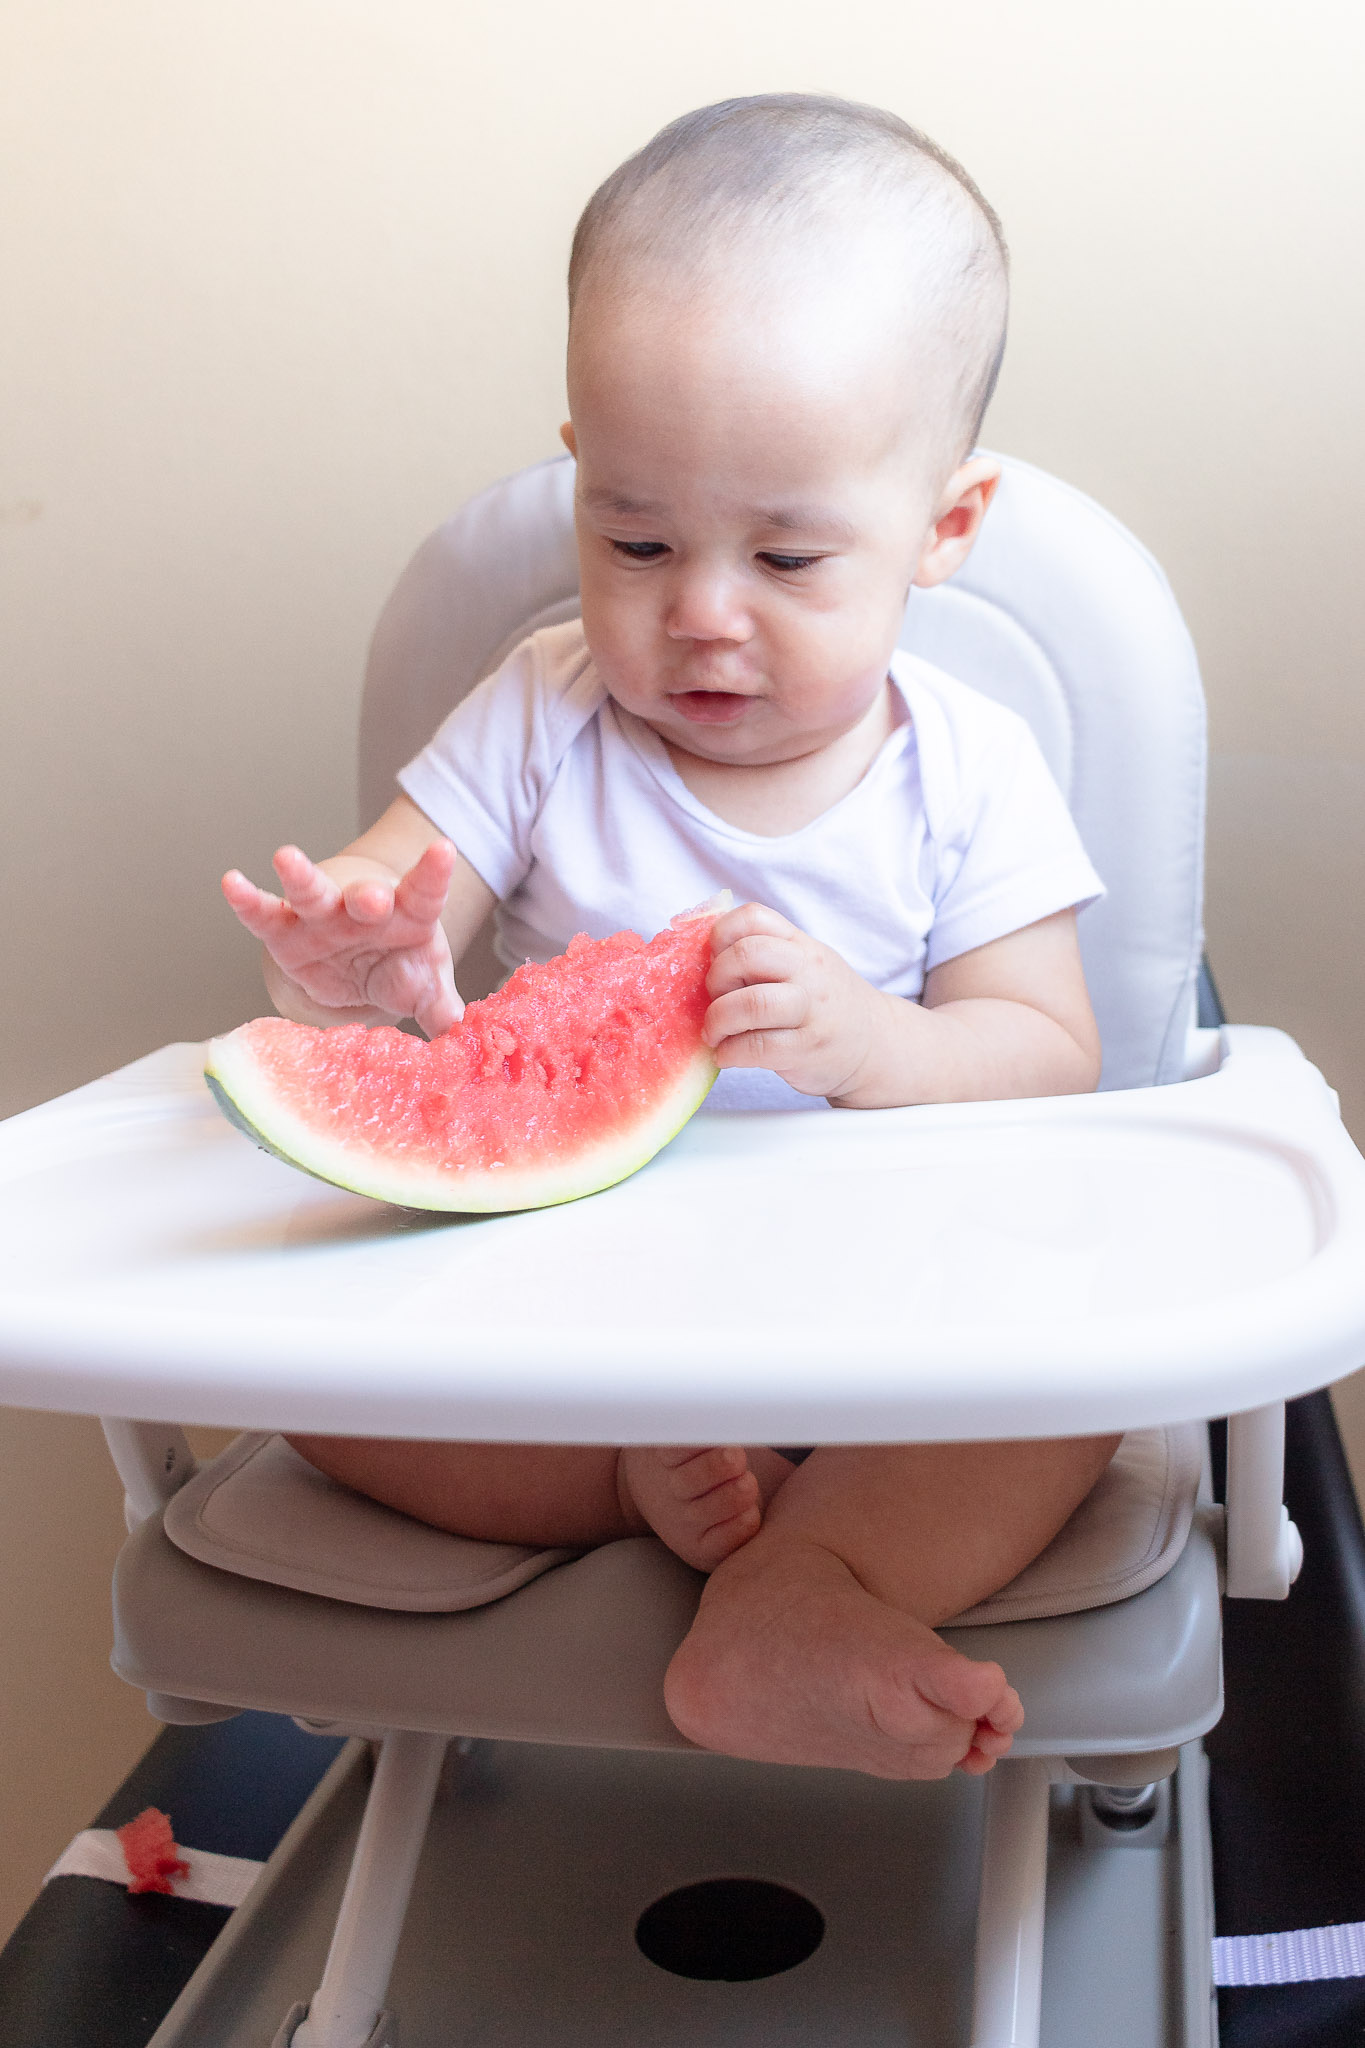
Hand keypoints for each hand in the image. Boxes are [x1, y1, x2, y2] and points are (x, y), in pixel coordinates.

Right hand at [222, 840, 461, 1036]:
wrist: (360, 965)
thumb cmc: (399, 966)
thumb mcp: (423, 986)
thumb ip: (439, 1004)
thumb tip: (459, 1031)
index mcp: (408, 916)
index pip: (425, 893)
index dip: (433, 873)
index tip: (443, 851)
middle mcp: (362, 909)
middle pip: (365, 897)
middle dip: (368, 896)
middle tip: (373, 897)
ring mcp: (321, 916)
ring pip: (311, 893)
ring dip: (300, 876)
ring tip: (285, 857)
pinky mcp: (285, 931)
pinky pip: (264, 914)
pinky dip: (247, 900)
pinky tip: (231, 882)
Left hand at [703, 902, 883, 1099]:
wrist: (874, 1044)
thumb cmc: (824, 1004)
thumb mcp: (804, 965)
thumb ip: (765, 954)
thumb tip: (700, 956)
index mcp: (801, 945)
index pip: (754, 917)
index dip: (721, 935)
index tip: (714, 960)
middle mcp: (809, 971)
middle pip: (748, 955)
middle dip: (717, 978)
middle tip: (714, 999)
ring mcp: (811, 1011)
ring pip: (753, 1003)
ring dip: (719, 1019)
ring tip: (715, 1032)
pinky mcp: (808, 1049)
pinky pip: (758, 1047)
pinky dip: (730, 1052)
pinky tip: (727, 1054)